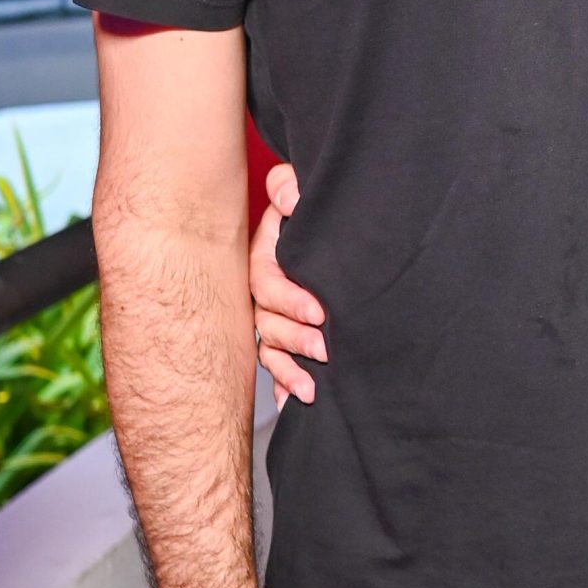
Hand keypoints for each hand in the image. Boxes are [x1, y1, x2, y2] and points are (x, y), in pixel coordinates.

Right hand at [251, 162, 324, 407]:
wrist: (317, 226)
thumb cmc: (305, 208)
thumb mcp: (293, 189)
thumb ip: (287, 186)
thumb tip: (292, 200)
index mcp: (265, 259)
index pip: (268, 284)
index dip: (291, 299)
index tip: (320, 312)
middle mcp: (263, 293)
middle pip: (269, 322)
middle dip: (296, 339)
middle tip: (325, 349)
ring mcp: (271, 317)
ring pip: (271, 349)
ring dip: (288, 370)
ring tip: (311, 388)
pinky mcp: (284, 337)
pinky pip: (276, 366)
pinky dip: (284, 384)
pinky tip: (293, 402)